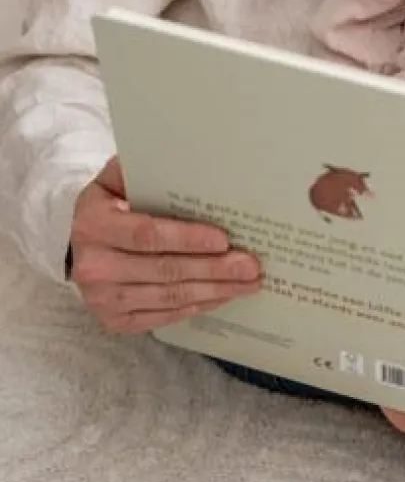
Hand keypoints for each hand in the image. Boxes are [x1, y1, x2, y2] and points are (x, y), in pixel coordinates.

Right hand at [69, 156, 261, 331]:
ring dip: (213, 291)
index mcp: (94, 225)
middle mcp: (94, 266)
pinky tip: (221, 296)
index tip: (224, 240)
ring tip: (247, 283)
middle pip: (165, 270)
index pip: (148, 235)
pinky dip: (196, 307)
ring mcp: (102, 299)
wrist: (77, 243)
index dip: (188, 239)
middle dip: (214, 269)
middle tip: (250, 265)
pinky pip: (163, 317)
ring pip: (168, 297)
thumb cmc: (108, 205)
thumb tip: (195, 161)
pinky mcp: (113, 321)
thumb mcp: (116, 179)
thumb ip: (147, 171)